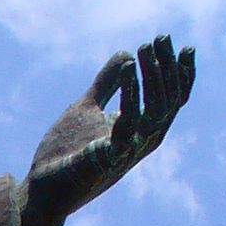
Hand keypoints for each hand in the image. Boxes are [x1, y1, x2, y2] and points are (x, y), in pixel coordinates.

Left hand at [19, 35, 194, 225]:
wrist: (41, 188)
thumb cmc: (66, 150)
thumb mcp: (88, 108)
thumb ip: (106, 83)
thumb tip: (125, 53)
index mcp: (141, 131)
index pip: (172, 102)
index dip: (182, 75)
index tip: (184, 46)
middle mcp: (141, 143)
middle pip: (168, 103)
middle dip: (167, 68)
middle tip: (160, 38)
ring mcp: (125, 153)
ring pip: (155, 113)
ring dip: (152, 78)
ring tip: (142, 50)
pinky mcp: (105, 160)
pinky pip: (127, 126)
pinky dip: (130, 96)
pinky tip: (127, 70)